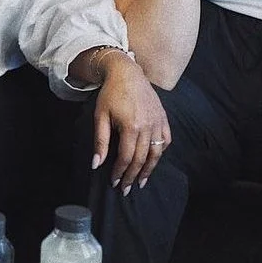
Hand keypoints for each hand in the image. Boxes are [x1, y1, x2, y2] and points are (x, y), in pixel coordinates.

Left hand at [91, 55, 170, 194]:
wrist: (127, 73)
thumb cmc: (110, 94)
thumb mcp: (100, 116)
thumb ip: (100, 142)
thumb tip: (96, 165)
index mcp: (131, 126)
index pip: (127, 157)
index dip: (120, 172)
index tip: (114, 182)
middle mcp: (148, 126)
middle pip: (141, 159)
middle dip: (133, 176)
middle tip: (126, 189)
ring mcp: (158, 122)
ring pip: (156, 153)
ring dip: (149, 170)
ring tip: (141, 182)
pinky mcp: (163, 118)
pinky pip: (166, 140)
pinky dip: (160, 152)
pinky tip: (153, 160)